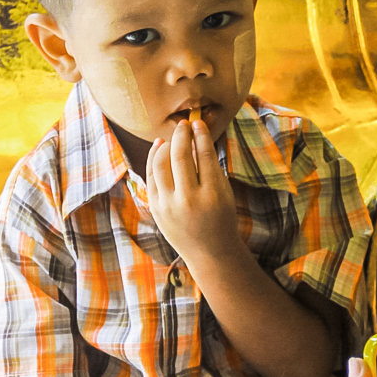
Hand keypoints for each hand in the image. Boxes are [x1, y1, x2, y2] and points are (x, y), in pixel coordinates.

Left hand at [145, 118, 240, 264]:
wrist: (209, 252)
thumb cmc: (221, 219)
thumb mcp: (224, 193)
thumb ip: (211, 168)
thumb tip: (196, 139)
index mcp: (212, 194)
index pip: (203, 155)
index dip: (200, 135)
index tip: (198, 123)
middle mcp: (188, 199)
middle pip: (180, 156)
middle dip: (181, 135)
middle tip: (184, 124)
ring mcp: (168, 205)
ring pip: (161, 163)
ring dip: (166, 145)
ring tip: (172, 138)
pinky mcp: (156, 208)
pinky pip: (151, 176)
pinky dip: (153, 158)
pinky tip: (159, 147)